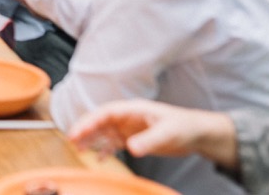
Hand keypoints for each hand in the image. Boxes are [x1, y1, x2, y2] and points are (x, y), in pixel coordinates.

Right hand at [69, 100, 237, 168]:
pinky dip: (105, 151)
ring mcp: (129, 129)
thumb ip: (148, 140)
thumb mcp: (167, 133)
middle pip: (100, 121)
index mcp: (133, 110)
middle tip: (71, 140)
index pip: (105, 112)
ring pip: (104, 133)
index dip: (89, 120)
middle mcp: (127, 118)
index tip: (77, 131)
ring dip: (91, 140)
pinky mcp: (134, 140)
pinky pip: (114, 144)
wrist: (197, 134)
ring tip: (78, 149)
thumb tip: (130, 148)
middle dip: (85, 129)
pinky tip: (99, 159)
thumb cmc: (184, 126)